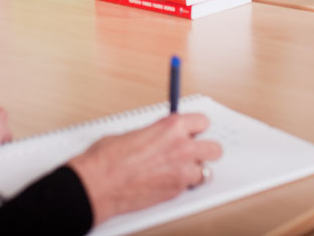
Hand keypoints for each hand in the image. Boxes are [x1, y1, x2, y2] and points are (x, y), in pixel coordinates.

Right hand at [67, 113, 221, 225]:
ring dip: (195, 170)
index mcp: (172, 127)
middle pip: (215, 148)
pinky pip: (190, 187)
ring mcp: (182, 172)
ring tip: (179, 171)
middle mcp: (182, 148)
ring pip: (206, 171)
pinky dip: (182, 186)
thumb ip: (156, 134)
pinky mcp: (176, 192)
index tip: (193, 131)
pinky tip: (168, 182)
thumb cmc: (107, 157)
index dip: (197, 127)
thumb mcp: (134, 132)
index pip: (203, 121)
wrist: (98, 184)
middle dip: (205, 150)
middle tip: (193, 152)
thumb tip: (160, 137)